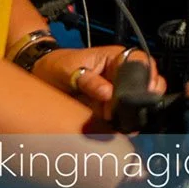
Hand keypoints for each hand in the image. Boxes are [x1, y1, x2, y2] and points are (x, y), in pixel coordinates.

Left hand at [32, 45, 165, 121]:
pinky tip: (119, 129)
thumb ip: (89, 80)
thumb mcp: (69, 69)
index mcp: (115, 58)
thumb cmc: (56, 65)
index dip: (147, 75)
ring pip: (137, 101)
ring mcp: (116, 91)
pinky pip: (122, 116)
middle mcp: (120, 74)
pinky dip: (123, 124)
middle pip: (146, 83)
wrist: (41, 76)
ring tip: (124, 123)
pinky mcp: (108, 108)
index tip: (142, 92)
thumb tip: (108, 94)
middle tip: (131, 110)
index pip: (142, 62)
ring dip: (133, 113)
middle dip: (144, 98)